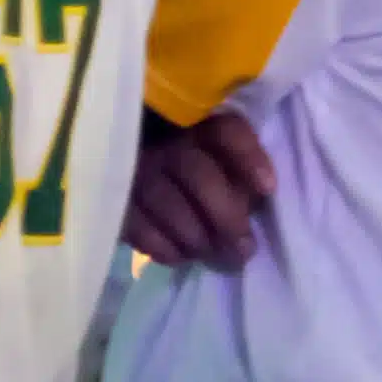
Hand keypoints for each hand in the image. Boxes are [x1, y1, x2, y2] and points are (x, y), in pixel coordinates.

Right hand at [124, 112, 276, 268]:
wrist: (117, 172)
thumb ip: (235, 175)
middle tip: (244, 249)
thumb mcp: (215, 159)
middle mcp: (164, 141)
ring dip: (197, 237)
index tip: (268, 189)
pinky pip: (137, 226)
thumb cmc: (190, 167)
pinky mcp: (113, 197)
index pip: (226, 132)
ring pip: (168, 204)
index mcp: (197, 125)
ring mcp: (134, 167)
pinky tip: (180, 257)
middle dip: (226, 217)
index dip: (249, 158)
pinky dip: (164, 247)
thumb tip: (253, 204)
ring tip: (213, 255)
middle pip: (200, 175)